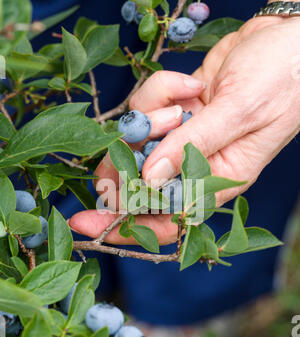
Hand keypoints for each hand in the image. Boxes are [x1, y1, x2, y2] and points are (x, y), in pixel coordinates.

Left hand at [69, 16, 299, 244]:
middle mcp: (195, 163)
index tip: (87, 224)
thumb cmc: (283, 80)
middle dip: (127, 158)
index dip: (125, 226)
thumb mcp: (240, 113)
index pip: (166, 218)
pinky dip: (160, 90)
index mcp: (217, 179)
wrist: (289, 40)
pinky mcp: (174, 110)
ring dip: (151, 116)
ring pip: (135, 139)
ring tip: (185, 101)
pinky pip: (145, 106)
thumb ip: (193, 146)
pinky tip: (191, 82)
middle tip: (140, 132)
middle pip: (137, 181)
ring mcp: (181, 136)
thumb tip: (149, 179)